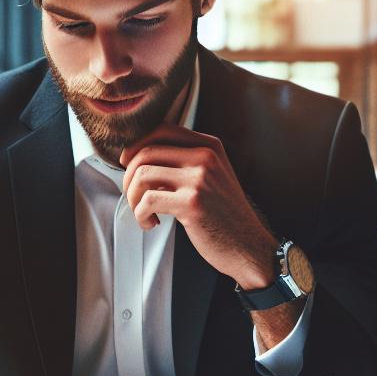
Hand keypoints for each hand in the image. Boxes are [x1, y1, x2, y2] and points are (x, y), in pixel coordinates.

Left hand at [121, 124, 276, 288]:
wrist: (248, 246)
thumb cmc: (222, 215)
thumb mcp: (210, 176)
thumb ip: (184, 161)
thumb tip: (137, 156)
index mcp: (209, 145)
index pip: (161, 129)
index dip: (136, 146)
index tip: (127, 165)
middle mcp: (205, 156)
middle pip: (146, 151)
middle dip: (128, 176)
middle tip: (133, 196)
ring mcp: (199, 179)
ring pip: (142, 174)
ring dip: (133, 197)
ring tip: (143, 213)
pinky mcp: (191, 203)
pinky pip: (147, 200)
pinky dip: (140, 215)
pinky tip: (151, 223)